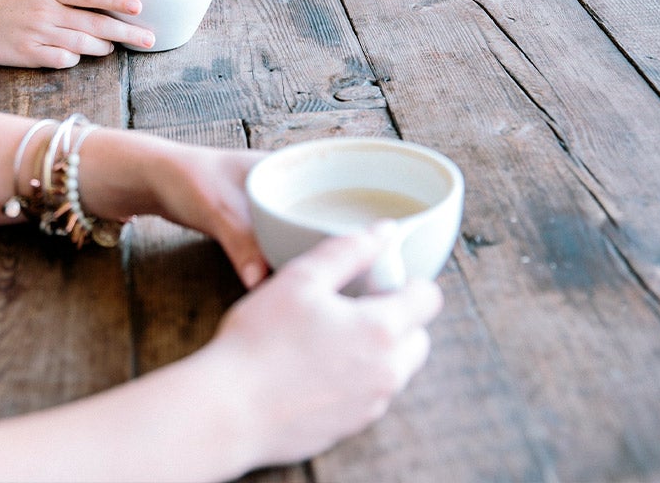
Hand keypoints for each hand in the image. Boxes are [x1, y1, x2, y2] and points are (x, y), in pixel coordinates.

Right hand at [0, 0, 155, 67]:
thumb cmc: (7, 6)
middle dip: (126, 32)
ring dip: (103, 48)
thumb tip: (104, 11)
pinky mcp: (29, 55)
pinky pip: (63, 60)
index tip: (140, 6)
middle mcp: (46, 11)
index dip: (116, 0)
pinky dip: (74, 59)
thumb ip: (67, 0)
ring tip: (113, 48)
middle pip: (94, 23)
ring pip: (83, 45)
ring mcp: (38, 34)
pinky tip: (77, 56)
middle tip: (149, 38)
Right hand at [211, 231, 443, 468]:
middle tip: (351, 308)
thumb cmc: (260, 340)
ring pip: (393, 369)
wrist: (230, 410)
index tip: (378, 281)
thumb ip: (347, 250)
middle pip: (418, 338)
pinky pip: (367, 396)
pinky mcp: (349, 427)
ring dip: (375, 351)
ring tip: (327, 338)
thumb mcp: (300, 279)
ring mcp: (369, 405)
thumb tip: (384, 231)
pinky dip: (352, 379)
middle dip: (396, 319)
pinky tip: (312, 369)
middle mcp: (387, 373)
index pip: (430, 299)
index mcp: (381, 330)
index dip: (409, 282)